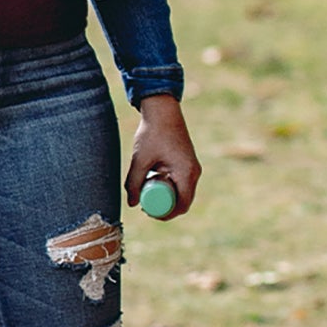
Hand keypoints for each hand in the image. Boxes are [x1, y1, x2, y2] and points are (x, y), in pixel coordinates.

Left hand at [127, 94, 202, 216]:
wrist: (162, 111)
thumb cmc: (152, 133)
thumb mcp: (140, 160)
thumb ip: (134, 183)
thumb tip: (132, 204)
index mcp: (186, 173)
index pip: (182, 205)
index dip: (166, 215)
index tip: (149, 213)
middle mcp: (194, 172)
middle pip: (183, 201)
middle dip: (165, 208)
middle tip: (146, 206)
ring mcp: (193, 168)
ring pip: (183, 193)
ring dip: (168, 197)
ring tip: (148, 192)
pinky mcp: (189, 163)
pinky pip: (183, 183)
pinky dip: (171, 187)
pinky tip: (155, 183)